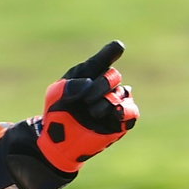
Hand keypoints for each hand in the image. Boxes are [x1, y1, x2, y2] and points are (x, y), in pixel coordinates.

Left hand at [36, 41, 138, 173]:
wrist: (58, 140)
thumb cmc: (58, 113)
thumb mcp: (56, 94)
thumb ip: (70, 85)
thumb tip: (90, 86)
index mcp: (90, 73)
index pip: (103, 59)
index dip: (111, 52)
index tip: (118, 47)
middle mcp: (106, 85)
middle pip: (113, 75)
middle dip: (101, 85)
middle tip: (87, 99)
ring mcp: (115, 102)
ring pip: (121, 92)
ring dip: (106, 102)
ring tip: (93, 112)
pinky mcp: (121, 121)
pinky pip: (132, 111)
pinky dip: (125, 110)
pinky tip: (116, 112)